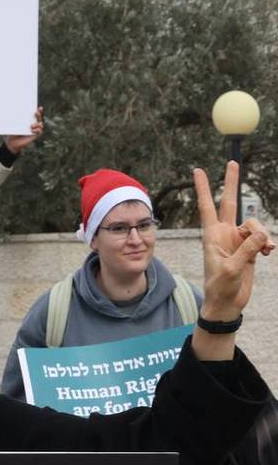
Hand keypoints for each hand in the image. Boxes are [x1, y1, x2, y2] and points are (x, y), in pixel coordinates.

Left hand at [4, 107, 43, 153]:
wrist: (13, 142)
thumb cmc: (13, 132)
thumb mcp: (15, 125)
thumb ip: (18, 119)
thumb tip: (17, 111)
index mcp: (28, 120)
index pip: (34, 114)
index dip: (38, 110)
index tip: (39, 108)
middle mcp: (32, 123)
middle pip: (39, 117)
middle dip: (39, 114)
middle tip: (36, 113)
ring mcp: (35, 129)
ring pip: (40, 124)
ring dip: (37, 124)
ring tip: (31, 125)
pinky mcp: (35, 135)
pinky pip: (40, 131)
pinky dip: (37, 130)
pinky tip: (32, 130)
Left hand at [192, 162, 271, 359]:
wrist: (227, 303)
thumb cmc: (221, 288)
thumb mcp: (231, 269)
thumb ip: (246, 249)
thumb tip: (261, 234)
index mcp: (211, 236)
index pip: (207, 207)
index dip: (203, 188)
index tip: (197, 170)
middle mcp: (224, 233)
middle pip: (229, 202)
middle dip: (231, 183)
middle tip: (232, 161)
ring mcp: (238, 239)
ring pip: (255, 224)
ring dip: (262, 235)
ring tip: (264, 251)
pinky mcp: (250, 247)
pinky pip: (263, 237)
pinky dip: (268, 244)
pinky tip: (268, 253)